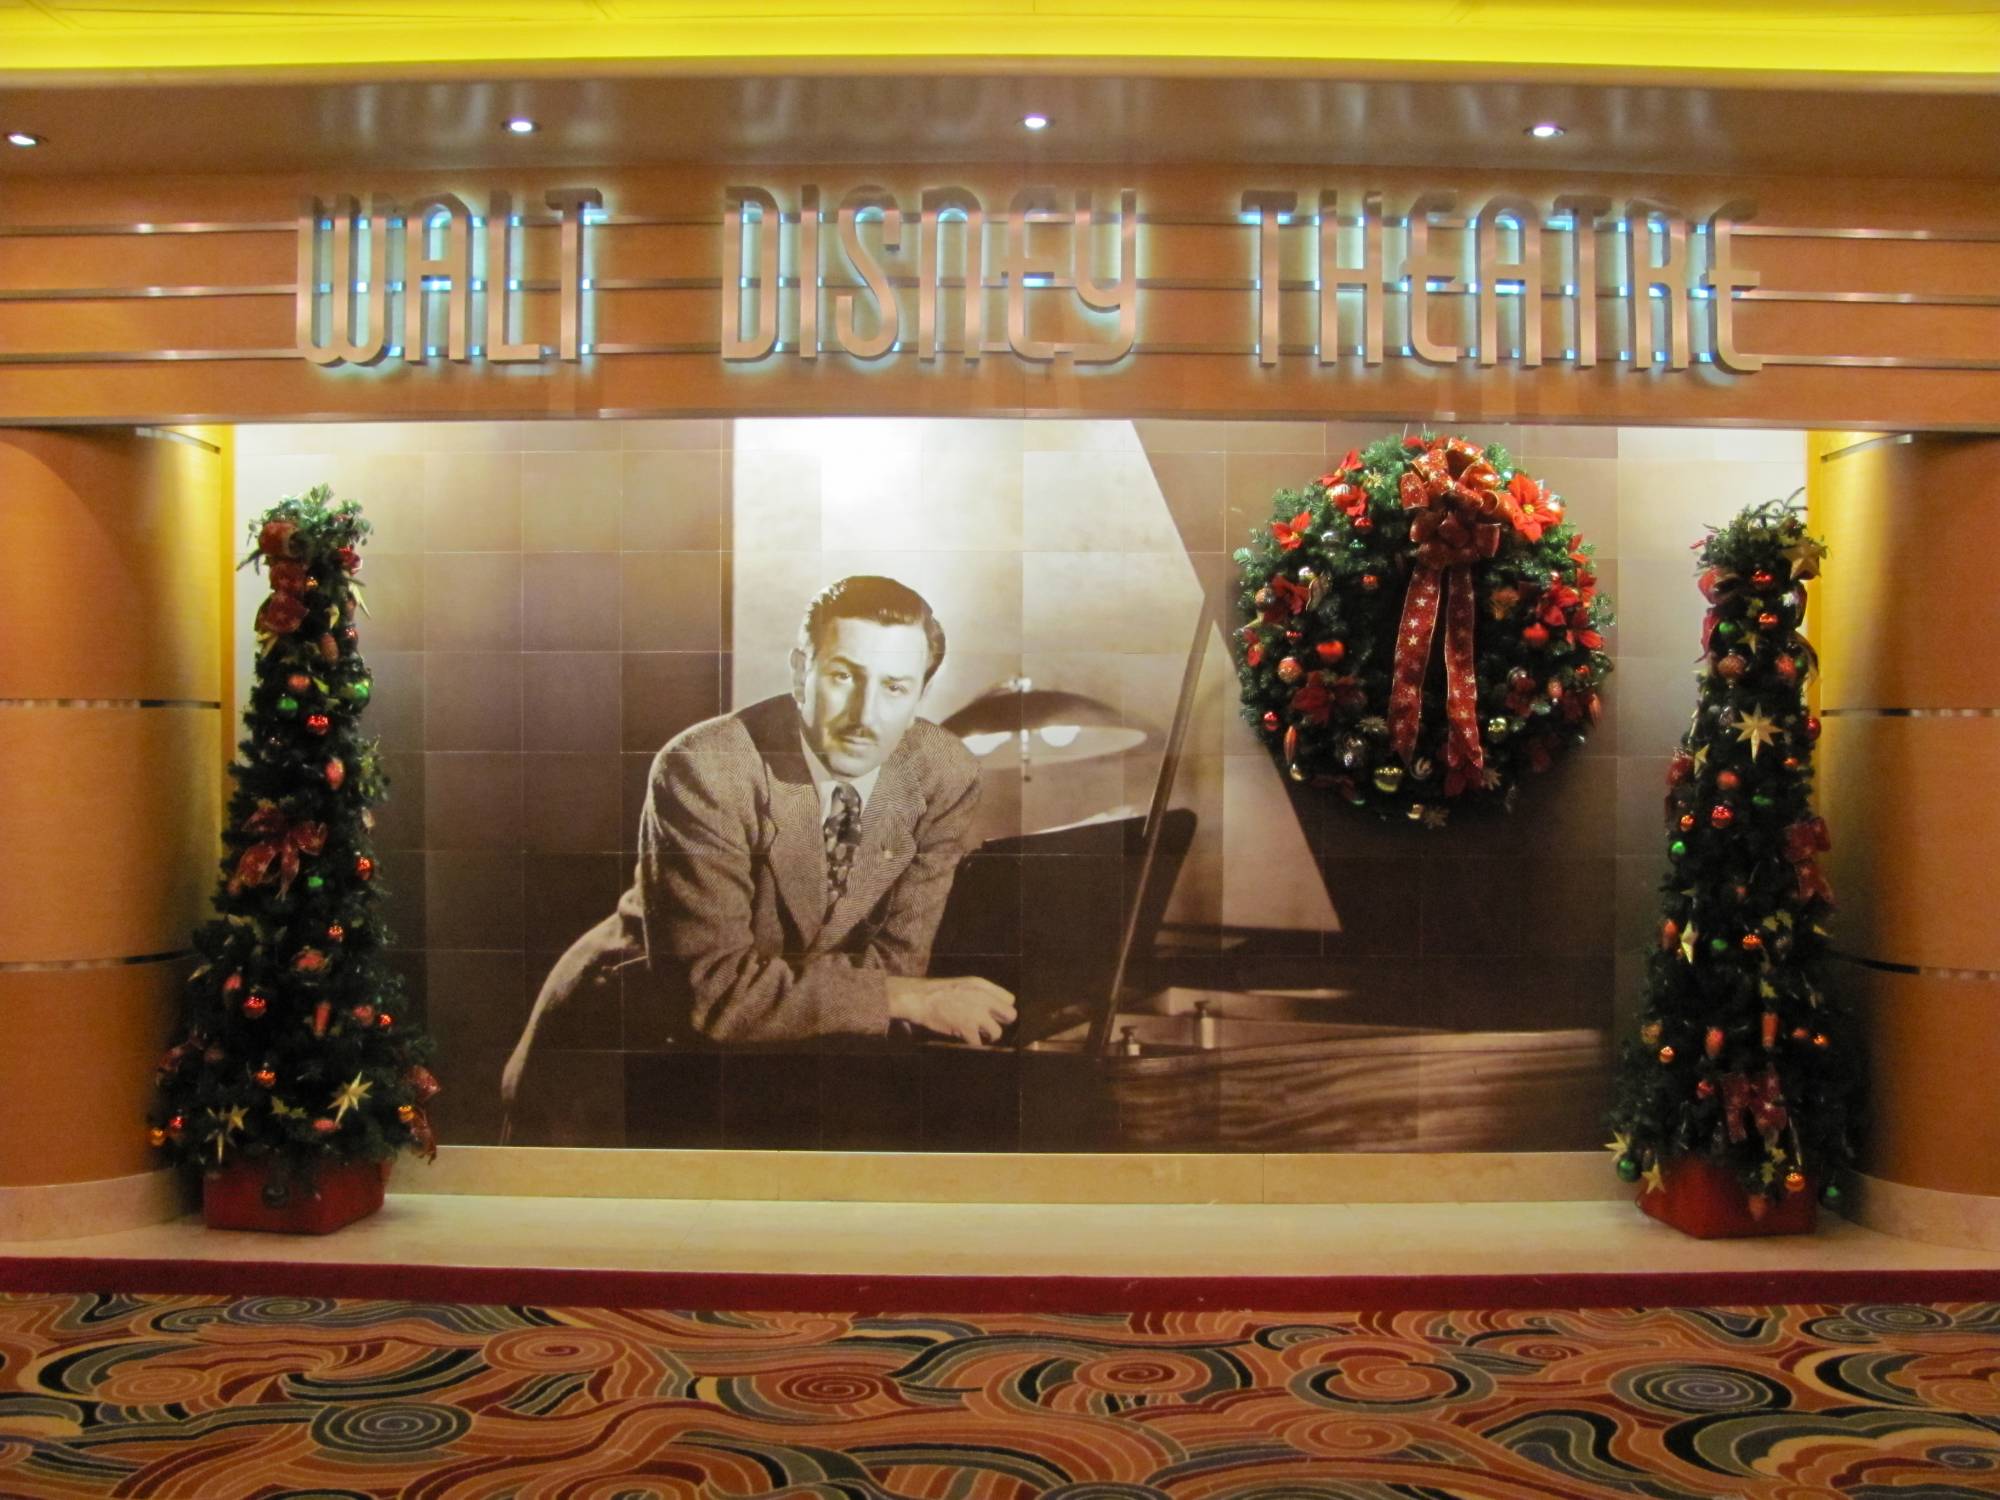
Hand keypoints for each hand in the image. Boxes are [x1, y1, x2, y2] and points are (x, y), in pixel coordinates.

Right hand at [885, 975, 1016, 1044]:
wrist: (919, 998)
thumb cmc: (938, 992)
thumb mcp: (964, 984)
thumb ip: (982, 993)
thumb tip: (995, 1007)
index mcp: (983, 985)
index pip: (1010, 999)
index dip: (1002, 1009)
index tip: (994, 1014)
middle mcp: (983, 998)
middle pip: (1011, 1015)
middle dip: (1001, 1023)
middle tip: (989, 1026)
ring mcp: (976, 1014)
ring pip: (997, 1033)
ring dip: (988, 1037)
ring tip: (976, 1035)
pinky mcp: (966, 1028)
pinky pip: (979, 1043)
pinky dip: (972, 1044)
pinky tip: (964, 1039)